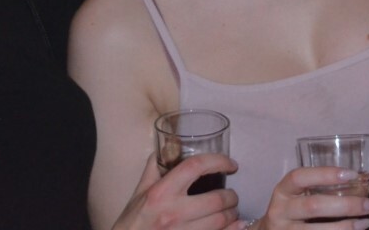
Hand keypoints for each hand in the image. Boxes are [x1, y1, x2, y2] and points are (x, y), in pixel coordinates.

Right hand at [112, 153, 243, 229]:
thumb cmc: (132, 221)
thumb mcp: (140, 191)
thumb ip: (155, 168)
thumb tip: (168, 146)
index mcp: (161, 192)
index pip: (195, 167)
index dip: (218, 161)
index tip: (231, 164)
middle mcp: (173, 212)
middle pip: (216, 199)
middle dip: (231, 196)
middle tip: (232, 195)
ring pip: (220, 221)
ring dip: (232, 214)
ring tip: (232, 210)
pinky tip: (236, 225)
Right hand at [254, 167, 368, 228]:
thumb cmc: (299, 210)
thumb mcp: (312, 194)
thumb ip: (346, 187)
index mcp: (284, 190)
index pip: (299, 177)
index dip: (325, 174)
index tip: (353, 175)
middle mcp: (280, 211)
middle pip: (314, 206)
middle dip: (346, 205)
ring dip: (346, 226)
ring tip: (366, 222)